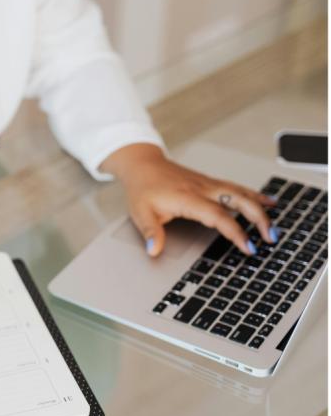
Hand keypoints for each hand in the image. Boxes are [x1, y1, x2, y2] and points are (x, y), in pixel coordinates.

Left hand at [100, 144, 278, 256]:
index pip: (218, 216)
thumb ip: (150, 232)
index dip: (235, 232)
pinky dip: (254, 195)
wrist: (143, 165)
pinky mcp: (210, 182)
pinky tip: (268, 201)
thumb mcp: (140, 212)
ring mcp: (208, 184)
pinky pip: (237, 188)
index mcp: (188, 198)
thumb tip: (154, 250)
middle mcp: (203, 189)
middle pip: (239, 201)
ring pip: (241, 193)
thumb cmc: (143, 188)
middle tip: (271, 237)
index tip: (248, 246)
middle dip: (258, 219)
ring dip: (260, 208)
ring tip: (275, 225)